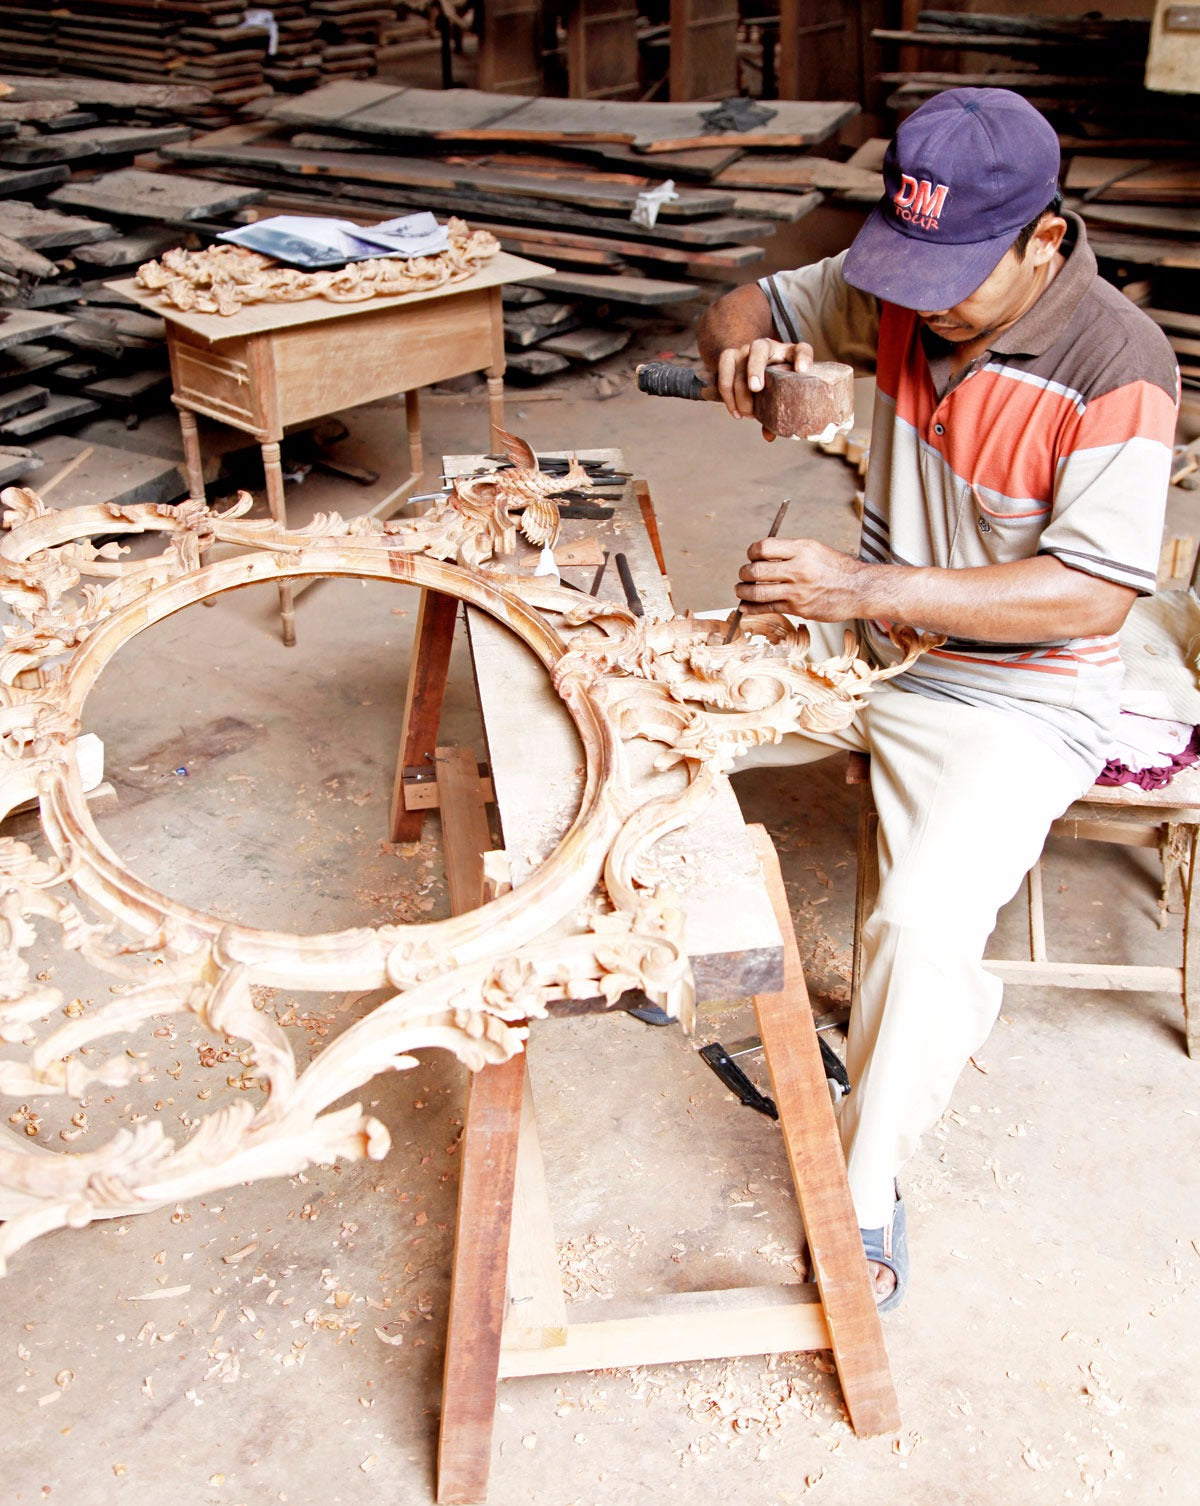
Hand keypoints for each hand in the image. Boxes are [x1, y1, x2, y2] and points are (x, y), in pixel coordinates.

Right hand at [714, 339, 813, 439]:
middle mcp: (767, 346)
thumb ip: (777, 414)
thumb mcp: (780, 398)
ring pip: (738, 360)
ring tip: (749, 413)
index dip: (803, 357)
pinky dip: (727, 393)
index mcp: (789, 354)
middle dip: (755, 368)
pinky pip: (723, 370)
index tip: (802, 371)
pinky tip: (736, 413)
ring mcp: (746, 349)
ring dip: (739, 387)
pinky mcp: (730, 357)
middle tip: (756, 388)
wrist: (755, 374)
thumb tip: (768, 436)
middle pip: (760, 347)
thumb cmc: (774, 387)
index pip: (801, 350)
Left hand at [736, 536, 868, 620]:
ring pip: (757, 592)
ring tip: (741, 590)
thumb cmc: (837, 568)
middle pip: (756, 571)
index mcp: (802, 549)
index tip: (752, 556)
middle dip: (744, 573)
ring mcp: (797, 591)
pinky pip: (767, 608)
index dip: (752, 552)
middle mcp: (798, 569)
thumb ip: (790, 552)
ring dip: (743, 591)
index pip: (763, 548)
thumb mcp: (815, 550)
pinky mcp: (798, 608)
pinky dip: (751, 607)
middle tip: (744, 575)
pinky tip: (745, 605)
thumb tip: (762, 557)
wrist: (859, 589)